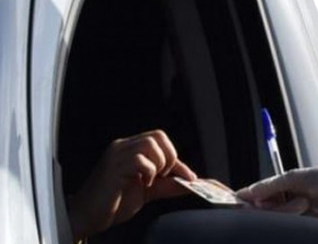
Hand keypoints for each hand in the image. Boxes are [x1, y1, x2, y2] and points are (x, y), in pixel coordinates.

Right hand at [67, 130, 196, 239]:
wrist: (87, 217)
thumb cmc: (114, 202)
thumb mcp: (148, 191)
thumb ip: (168, 184)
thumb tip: (193, 182)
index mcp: (130, 149)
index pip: (159, 140)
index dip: (176, 157)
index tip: (188, 177)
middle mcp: (122, 148)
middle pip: (157, 136)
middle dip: (169, 156)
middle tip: (163, 176)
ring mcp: (116, 156)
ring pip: (149, 143)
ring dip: (159, 163)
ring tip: (151, 180)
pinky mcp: (112, 168)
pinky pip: (138, 160)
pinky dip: (148, 172)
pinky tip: (142, 184)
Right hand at [237, 161, 317, 223]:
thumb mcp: (296, 178)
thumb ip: (270, 185)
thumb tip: (247, 192)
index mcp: (278, 185)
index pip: (253, 194)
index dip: (246, 200)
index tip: (240, 204)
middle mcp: (281, 199)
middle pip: (261, 210)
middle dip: (276, 207)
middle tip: (298, 201)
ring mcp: (290, 213)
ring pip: (274, 220)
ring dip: (288, 212)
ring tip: (306, 204)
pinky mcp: (300, 224)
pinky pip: (287, 226)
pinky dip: (293, 219)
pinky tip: (306, 211)